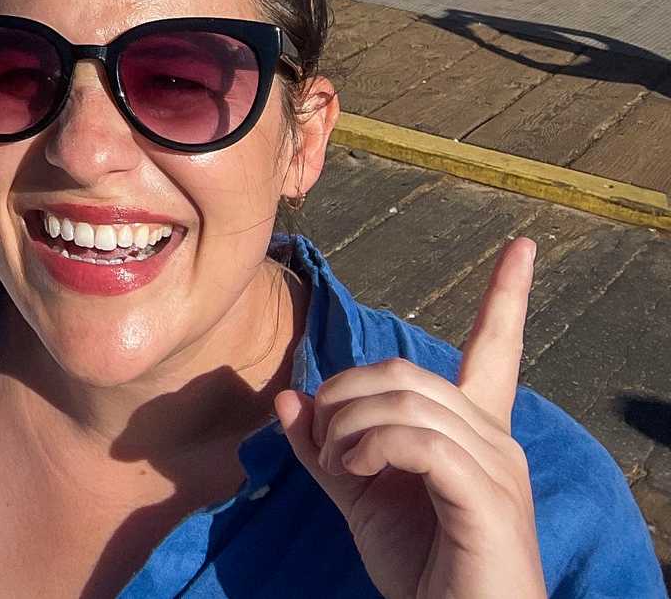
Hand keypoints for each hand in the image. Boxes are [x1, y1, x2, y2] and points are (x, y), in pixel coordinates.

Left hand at [276, 238, 543, 598]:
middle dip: (342, 397)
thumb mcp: (360, 500)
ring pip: (402, 399)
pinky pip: (416, 439)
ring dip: (347, 427)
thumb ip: (325, 448)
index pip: (494, 349)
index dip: (507, 296)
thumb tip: (290, 396)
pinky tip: (354, 471)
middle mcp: (494, 439)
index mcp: (473, 432)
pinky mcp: (486, 497)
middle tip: (322, 445)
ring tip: (339, 465)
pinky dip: (370, 446)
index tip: (523, 247)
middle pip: (402, 372)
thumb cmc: (421, 571)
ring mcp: (497, 467)